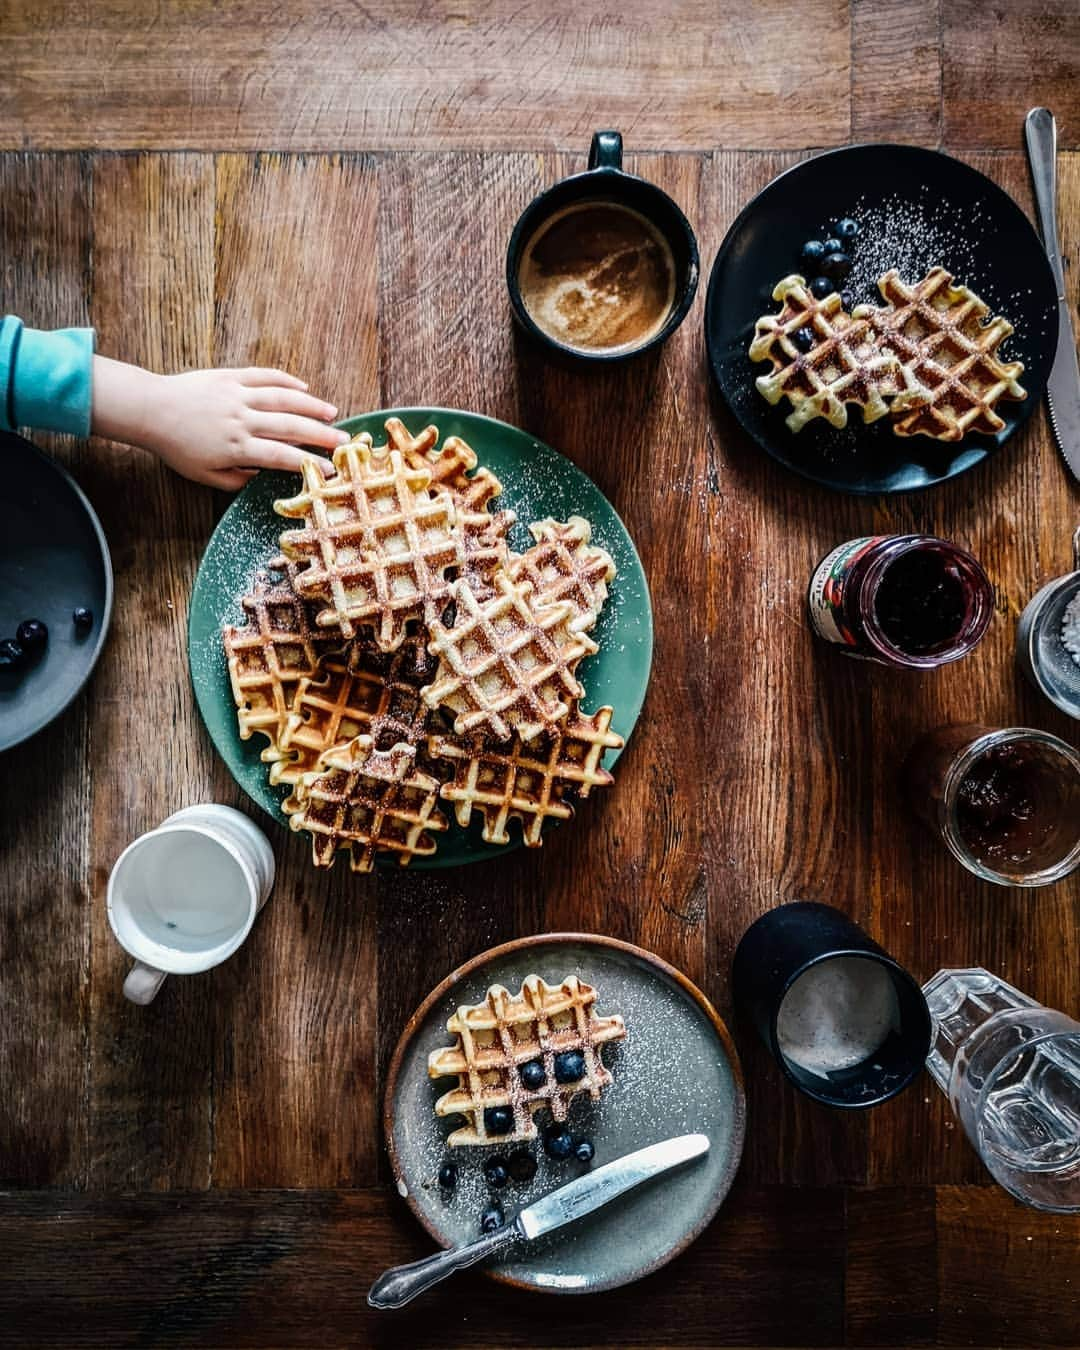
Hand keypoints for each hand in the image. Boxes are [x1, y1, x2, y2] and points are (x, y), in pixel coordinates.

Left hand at [92, 357, 347, 488]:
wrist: (151, 410)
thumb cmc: (177, 447)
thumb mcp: (206, 475)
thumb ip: (237, 480)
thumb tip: (264, 478)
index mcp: (237, 447)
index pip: (282, 457)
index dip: (309, 464)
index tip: (329, 471)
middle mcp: (243, 420)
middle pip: (291, 427)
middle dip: (321, 434)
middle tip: (343, 441)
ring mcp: (238, 395)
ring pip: (283, 398)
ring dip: (311, 405)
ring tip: (332, 412)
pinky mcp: (230, 377)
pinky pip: (264, 376)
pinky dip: (286, 381)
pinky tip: (303, 387)